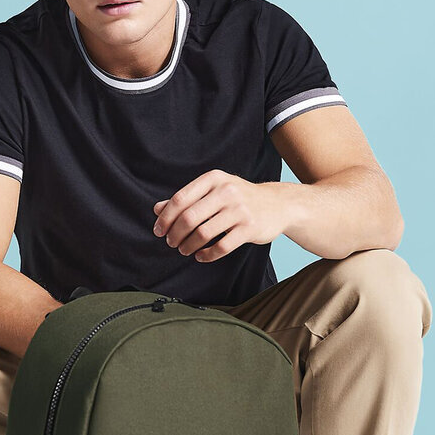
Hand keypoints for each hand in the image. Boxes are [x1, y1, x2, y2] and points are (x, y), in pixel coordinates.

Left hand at [152, 170, 290, 262]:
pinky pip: (221, 246)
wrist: (278, 204)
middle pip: (189, 218)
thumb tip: (157, 209)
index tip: (158, 230)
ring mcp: (239, 210)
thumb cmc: (239, 198)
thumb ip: (186, 199)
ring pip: (203, 233)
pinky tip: (201, 256)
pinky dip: (207, 254)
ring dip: (188, 246)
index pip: (180, 199)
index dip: (165, 218)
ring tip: (184, 250)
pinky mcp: (249, 228)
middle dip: (175, 234)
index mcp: (214, 179)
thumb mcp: (213, 191)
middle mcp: (226, 191)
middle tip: (171, 243)